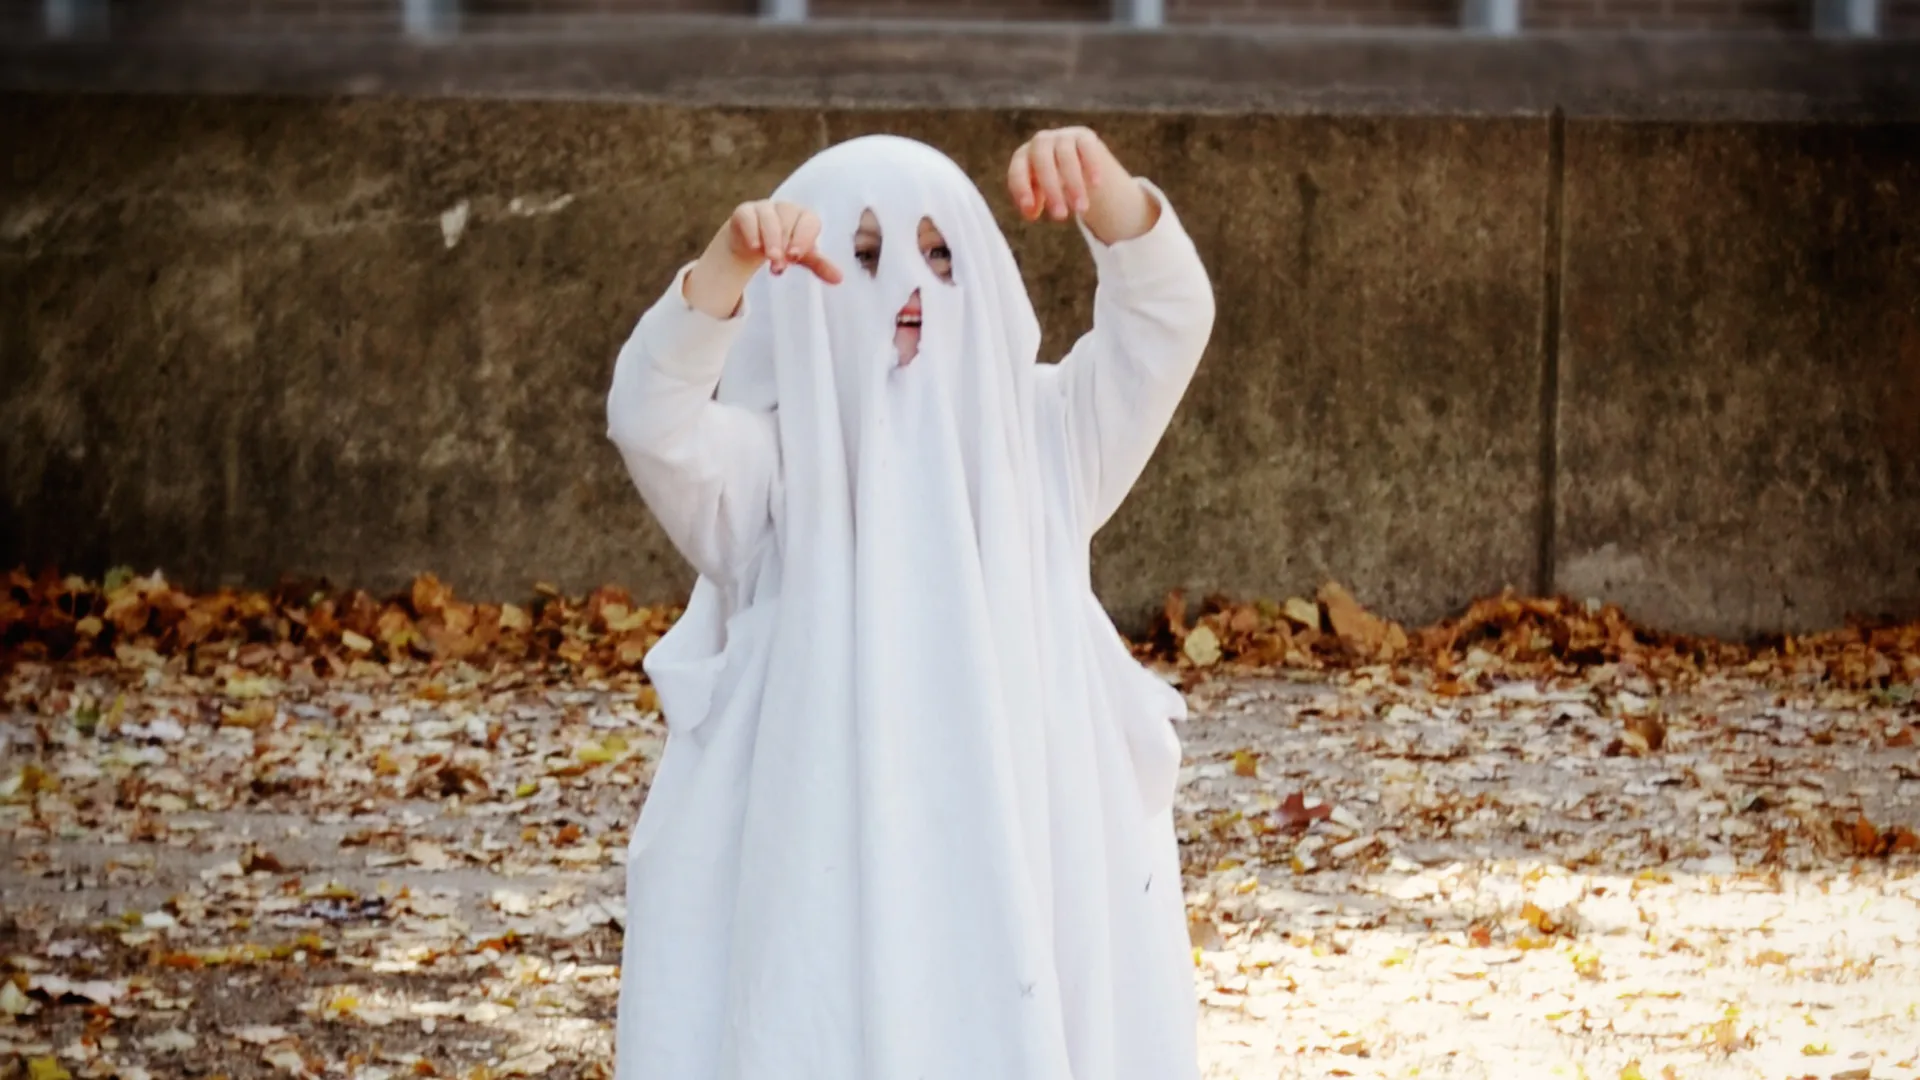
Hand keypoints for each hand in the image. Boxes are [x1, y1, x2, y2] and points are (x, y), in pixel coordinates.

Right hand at [683, 199, 841, 318]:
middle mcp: (785, 208)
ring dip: (771, 240)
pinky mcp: (744, 212)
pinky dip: (752, 232)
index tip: (795, 256)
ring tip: (771, 259)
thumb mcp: (802, 257)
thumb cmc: (783, 247)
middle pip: (788, 220)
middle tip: (779, 267)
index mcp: (803, 216)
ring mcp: (764, 208)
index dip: (804, 238)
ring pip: (769, 218)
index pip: (809, 221)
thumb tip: (839, 279)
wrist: (751, 244)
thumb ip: (820, 265)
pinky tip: (754, 247)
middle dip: (784, 245)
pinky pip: (748, 216)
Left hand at [1006, 127, 1157, 244]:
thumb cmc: (1052, 182)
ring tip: (1080, 209)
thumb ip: (1032, 204)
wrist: (1079, 161)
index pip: (1017, 171)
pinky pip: (1086, 148)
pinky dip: (1091, 165)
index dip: (1023, 190)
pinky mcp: (1083, 136)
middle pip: (1042, 162)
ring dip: (1074, 184)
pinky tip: (1095, 185)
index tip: (1033, 213)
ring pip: (1066, 157)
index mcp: (1023, 157)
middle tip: (1061, 216)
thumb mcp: (1039, 194)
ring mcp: (1062, 136)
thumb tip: (1030, 213)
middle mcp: (1040, 142)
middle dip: (1051, 190)